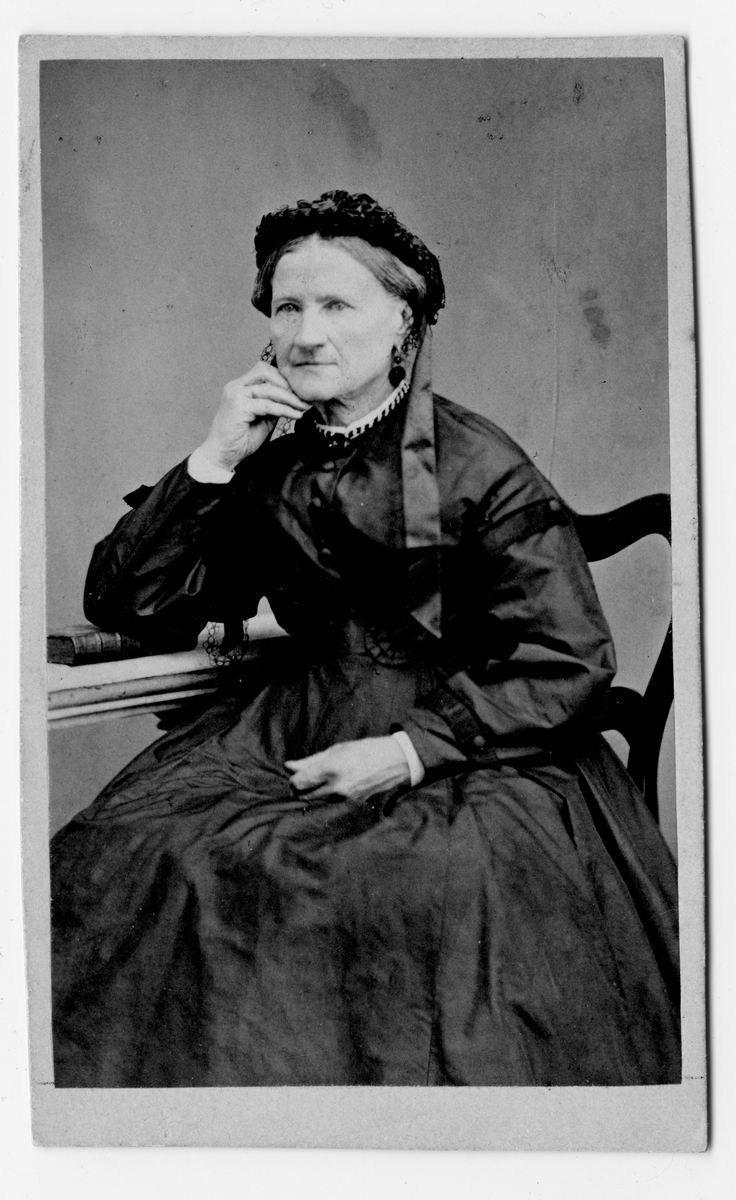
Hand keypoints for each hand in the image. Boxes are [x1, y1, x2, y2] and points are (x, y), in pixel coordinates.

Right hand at [195, 363, 310, 470]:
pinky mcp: (238, 406)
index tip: (300, 391)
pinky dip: (284, 409)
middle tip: (303, 397)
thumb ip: (274, 405)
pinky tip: (295, 414)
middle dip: (287, 383)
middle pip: (265, 371)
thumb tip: (294, 398)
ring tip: (303, 406)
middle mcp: (236, 386)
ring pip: (268, 388)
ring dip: (290, 397)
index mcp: (240, 387)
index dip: (283, 378)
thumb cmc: (240, 439)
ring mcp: (235, 394)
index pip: (264, 371)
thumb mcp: (263, 418)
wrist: (222, 455)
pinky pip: (267, 404)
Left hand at [285, 737, 410, 804]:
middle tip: (306, 778)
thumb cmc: (365, 750)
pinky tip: (333, 787)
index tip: (297, 773)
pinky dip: (326, 798)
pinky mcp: (351, 805)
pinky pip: (329, 804)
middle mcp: (337, 787)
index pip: (298, 783)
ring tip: (322, 780)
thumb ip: (311, 760)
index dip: (293, 779)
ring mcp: (345, 799)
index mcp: (331, 769)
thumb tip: (288, 766)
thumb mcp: (337, 750)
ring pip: (316, 801)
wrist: (395, 763)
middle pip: (304, 795)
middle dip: (300, 788)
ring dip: (313, 793)